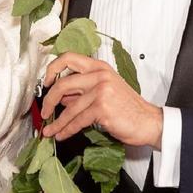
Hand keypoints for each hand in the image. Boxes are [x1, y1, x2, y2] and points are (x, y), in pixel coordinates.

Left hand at [40, 52, 162, 147]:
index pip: (69, 57)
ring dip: (56, 122)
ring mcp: (101, 90)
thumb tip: (60, 98)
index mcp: (99, 67)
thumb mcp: (105, 91)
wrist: (148, 121)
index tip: (46, 82)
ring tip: (49, 130)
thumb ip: (83, 91)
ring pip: (69, 107)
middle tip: (44, 112)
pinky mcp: (102, 107)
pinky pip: (77, 120)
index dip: (52, 68)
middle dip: (49, 100)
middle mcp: (99, 75)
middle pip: (63, 83)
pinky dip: (66, 129)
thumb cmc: (128, 108)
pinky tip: (61, 134)